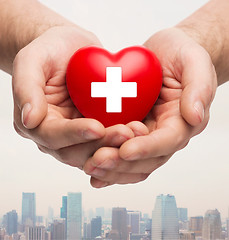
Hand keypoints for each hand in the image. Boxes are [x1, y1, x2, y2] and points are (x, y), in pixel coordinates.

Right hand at [12, 26, 134, 168]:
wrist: (71, 49)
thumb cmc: (49, 51)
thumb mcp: (31, 59)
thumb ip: (26, 88)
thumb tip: (29, 120)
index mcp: (37, 122)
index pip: (52, 136)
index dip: (74, 134)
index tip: (96, 127)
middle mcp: (57, 134)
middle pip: (76, 151)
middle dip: (101, 144)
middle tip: (125, 133)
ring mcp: (78, 134)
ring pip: (95, 150)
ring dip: (115, 146)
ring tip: (135, 133)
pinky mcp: (96, 129)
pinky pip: (108, 140)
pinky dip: (122, 140)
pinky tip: (139, 131)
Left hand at [83, 27, 216, 186]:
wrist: (165, 55)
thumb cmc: (181, 54)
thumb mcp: (194, 61)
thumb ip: (199, 87)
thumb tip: (195, 116)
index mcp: (182, 121)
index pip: (167, 141)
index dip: (147, 148)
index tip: (125, 150)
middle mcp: (164, 134)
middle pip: (146, 159)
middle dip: (122, 163)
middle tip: (97, 160)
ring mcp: (146, 134)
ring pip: (131, 162)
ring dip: (111, 168)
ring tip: (88, 165)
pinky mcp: (129, 130)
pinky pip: (118, 151)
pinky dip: (106, 162)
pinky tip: (89, 166)